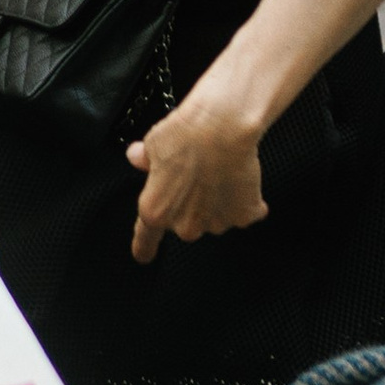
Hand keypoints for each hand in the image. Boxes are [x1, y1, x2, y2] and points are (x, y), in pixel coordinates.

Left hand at [127, 83, 267, 261]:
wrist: (223, 126)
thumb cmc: (186, 134)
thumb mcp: (153, 143)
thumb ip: (145, 158)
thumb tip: (138, 157)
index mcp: (156, 210)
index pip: (146, 238)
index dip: (144, 248)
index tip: (143, 258)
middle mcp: (185, 225)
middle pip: (187, 222)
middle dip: (191, 204)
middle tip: (197, 175)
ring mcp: (217, 223)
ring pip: (216, 217)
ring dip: (218, 201)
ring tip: (219, 170)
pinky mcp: (244, 216)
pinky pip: (244, 211)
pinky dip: (246, 199)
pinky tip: (242, 177)